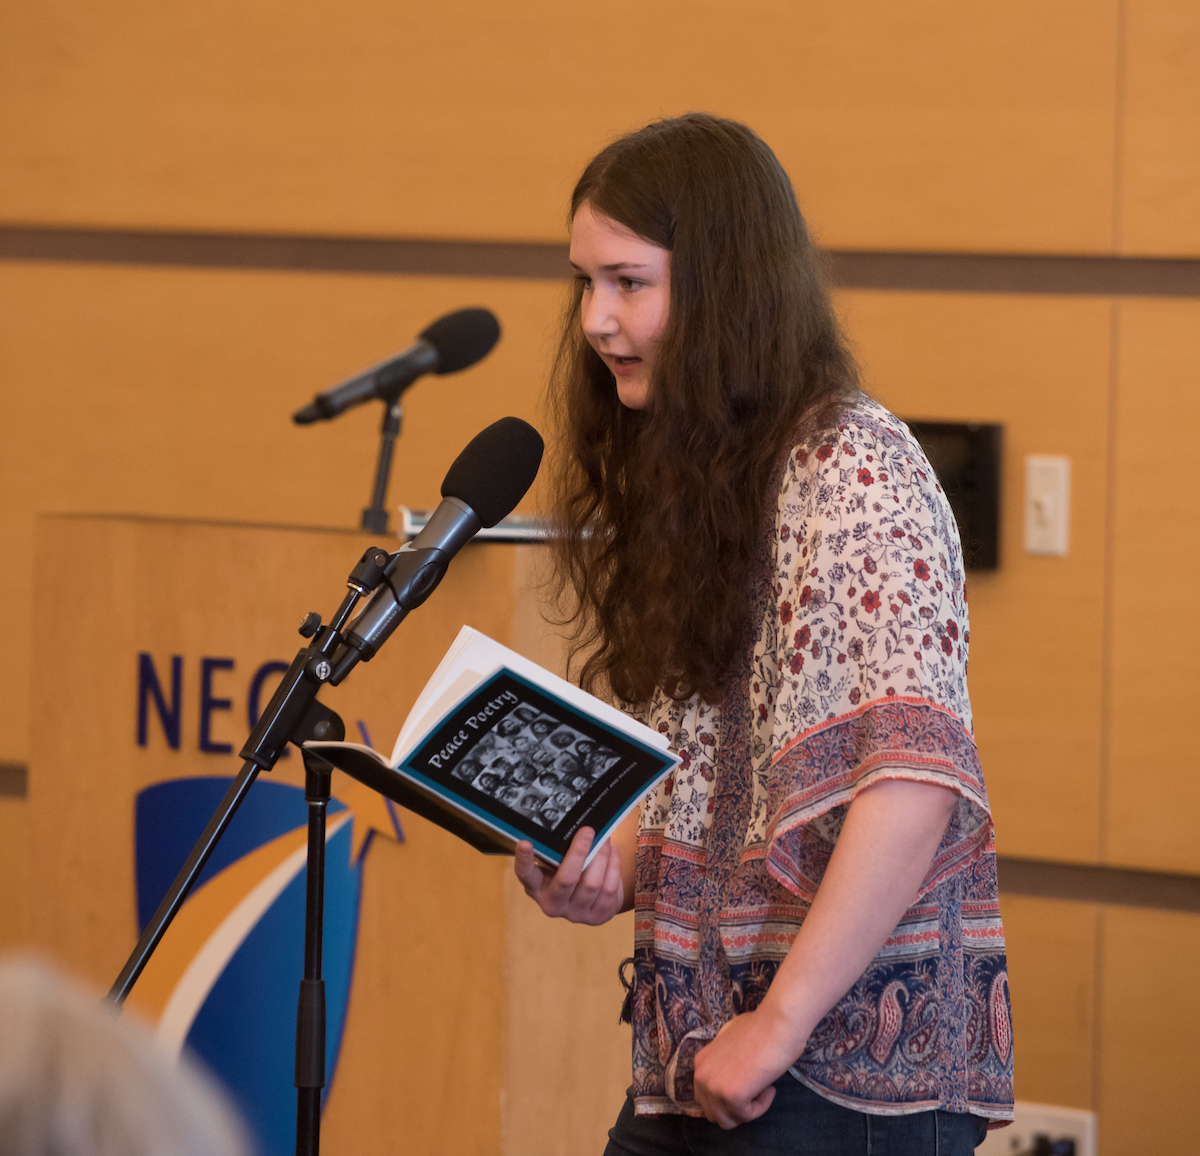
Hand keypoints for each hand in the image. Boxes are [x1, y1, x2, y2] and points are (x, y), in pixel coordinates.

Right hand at [514, 827, 624, 925]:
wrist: (593, 901)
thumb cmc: (571, 873)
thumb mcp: (558, 864)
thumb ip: (560, 851)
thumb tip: (576, 825)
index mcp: (537, 887)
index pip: (526, 875)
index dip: (524, 860)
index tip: (524, 842)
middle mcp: (553, 904)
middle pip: (566, 880)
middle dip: (579, 853)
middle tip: (587, 830)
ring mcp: (575, 914)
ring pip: (592, 883)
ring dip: (601, 857)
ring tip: (604, 839)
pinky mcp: (598, 917)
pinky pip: (609, 889)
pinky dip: (613, 866)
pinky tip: (613, 852)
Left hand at [693, 1006, 804, 1128]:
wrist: (776, 1024)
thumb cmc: (759, 1027)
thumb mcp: (729, 1037)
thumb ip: (721, 1057)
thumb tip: (726, 1072)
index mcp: (700, 1063)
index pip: (706, 1098)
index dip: (727, 1097)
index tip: (746, 1085)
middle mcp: (701, 1076)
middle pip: (714, 1113)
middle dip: (734, 1107)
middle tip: (753, 1091)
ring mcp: (715, 1087)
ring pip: (727, 1121)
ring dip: (747, 1109)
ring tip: (761, 1087)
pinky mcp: (732, 1097)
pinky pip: (746, 1116)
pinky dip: (761, 1106)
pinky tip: (769, 1088)